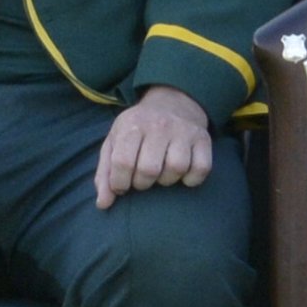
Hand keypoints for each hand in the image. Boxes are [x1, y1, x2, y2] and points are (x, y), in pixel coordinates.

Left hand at [95, 87, 216, 207]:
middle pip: (149, 169)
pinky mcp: (203, 139)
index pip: (123, 162)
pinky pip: (201, 168)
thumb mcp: (114, 143)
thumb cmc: (138, 130)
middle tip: (142, 179)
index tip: (122, 186)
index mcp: (133, 125)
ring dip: (166, 181)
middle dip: (142, 183)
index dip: (119, 183)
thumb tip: (104, 204)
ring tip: (161, 174)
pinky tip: (182, 174)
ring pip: (176, 168)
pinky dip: (191, 179)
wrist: (172, 102)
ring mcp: (183, 131)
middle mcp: (159, 125)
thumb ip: (105, 174)